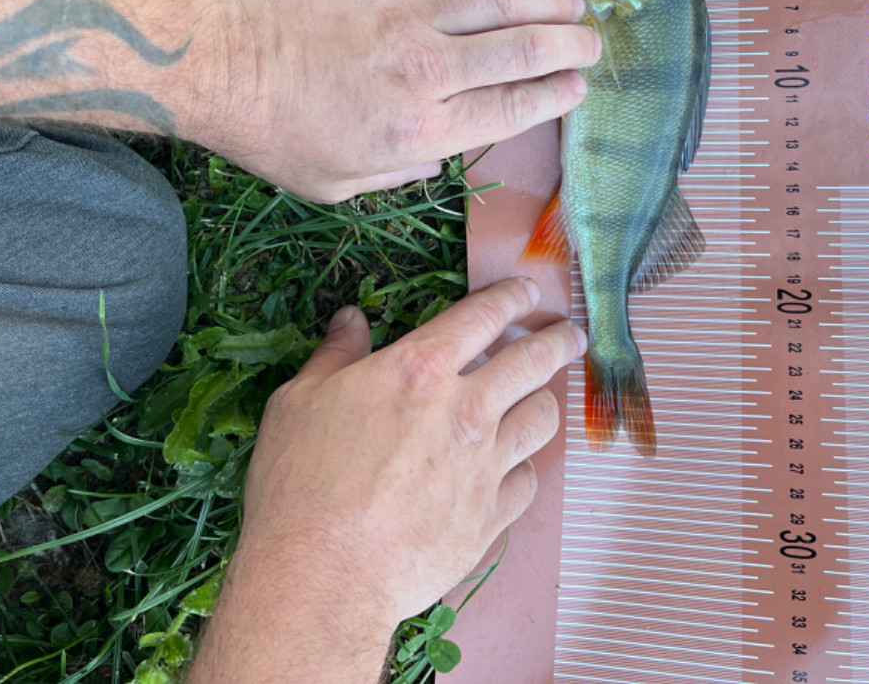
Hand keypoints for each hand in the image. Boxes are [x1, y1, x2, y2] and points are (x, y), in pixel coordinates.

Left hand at [188, 0, 599, 200]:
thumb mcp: (338, 185)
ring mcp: (408, 15)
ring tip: (578, 5)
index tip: (579, 88)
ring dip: (550, 3)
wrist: (218, 63)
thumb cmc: (271, 133)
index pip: (514, 108)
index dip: (557, 96)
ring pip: (503, 2)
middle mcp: (426, 72)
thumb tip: (441, 154)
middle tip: (593, 43)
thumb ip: (402, 173)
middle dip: (571, 47)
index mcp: (420, 131)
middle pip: (525, 51)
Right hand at [188, 277, 583, 683]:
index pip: (484, 315)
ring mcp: (485, 465)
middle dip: (559, 340)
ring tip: (541, 399)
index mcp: (420, 369)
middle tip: (570, 333)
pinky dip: (522, 470)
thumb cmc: (299, 485)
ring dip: (544, 402)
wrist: (322, 576)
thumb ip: (335, 355)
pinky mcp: (491, 517)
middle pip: (535, 361)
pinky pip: (527, 482)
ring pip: (542, 419)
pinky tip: (514, 469)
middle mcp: (465, 409)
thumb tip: (352, 320)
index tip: (527, 291)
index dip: (512, 296)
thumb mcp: (298, 402)